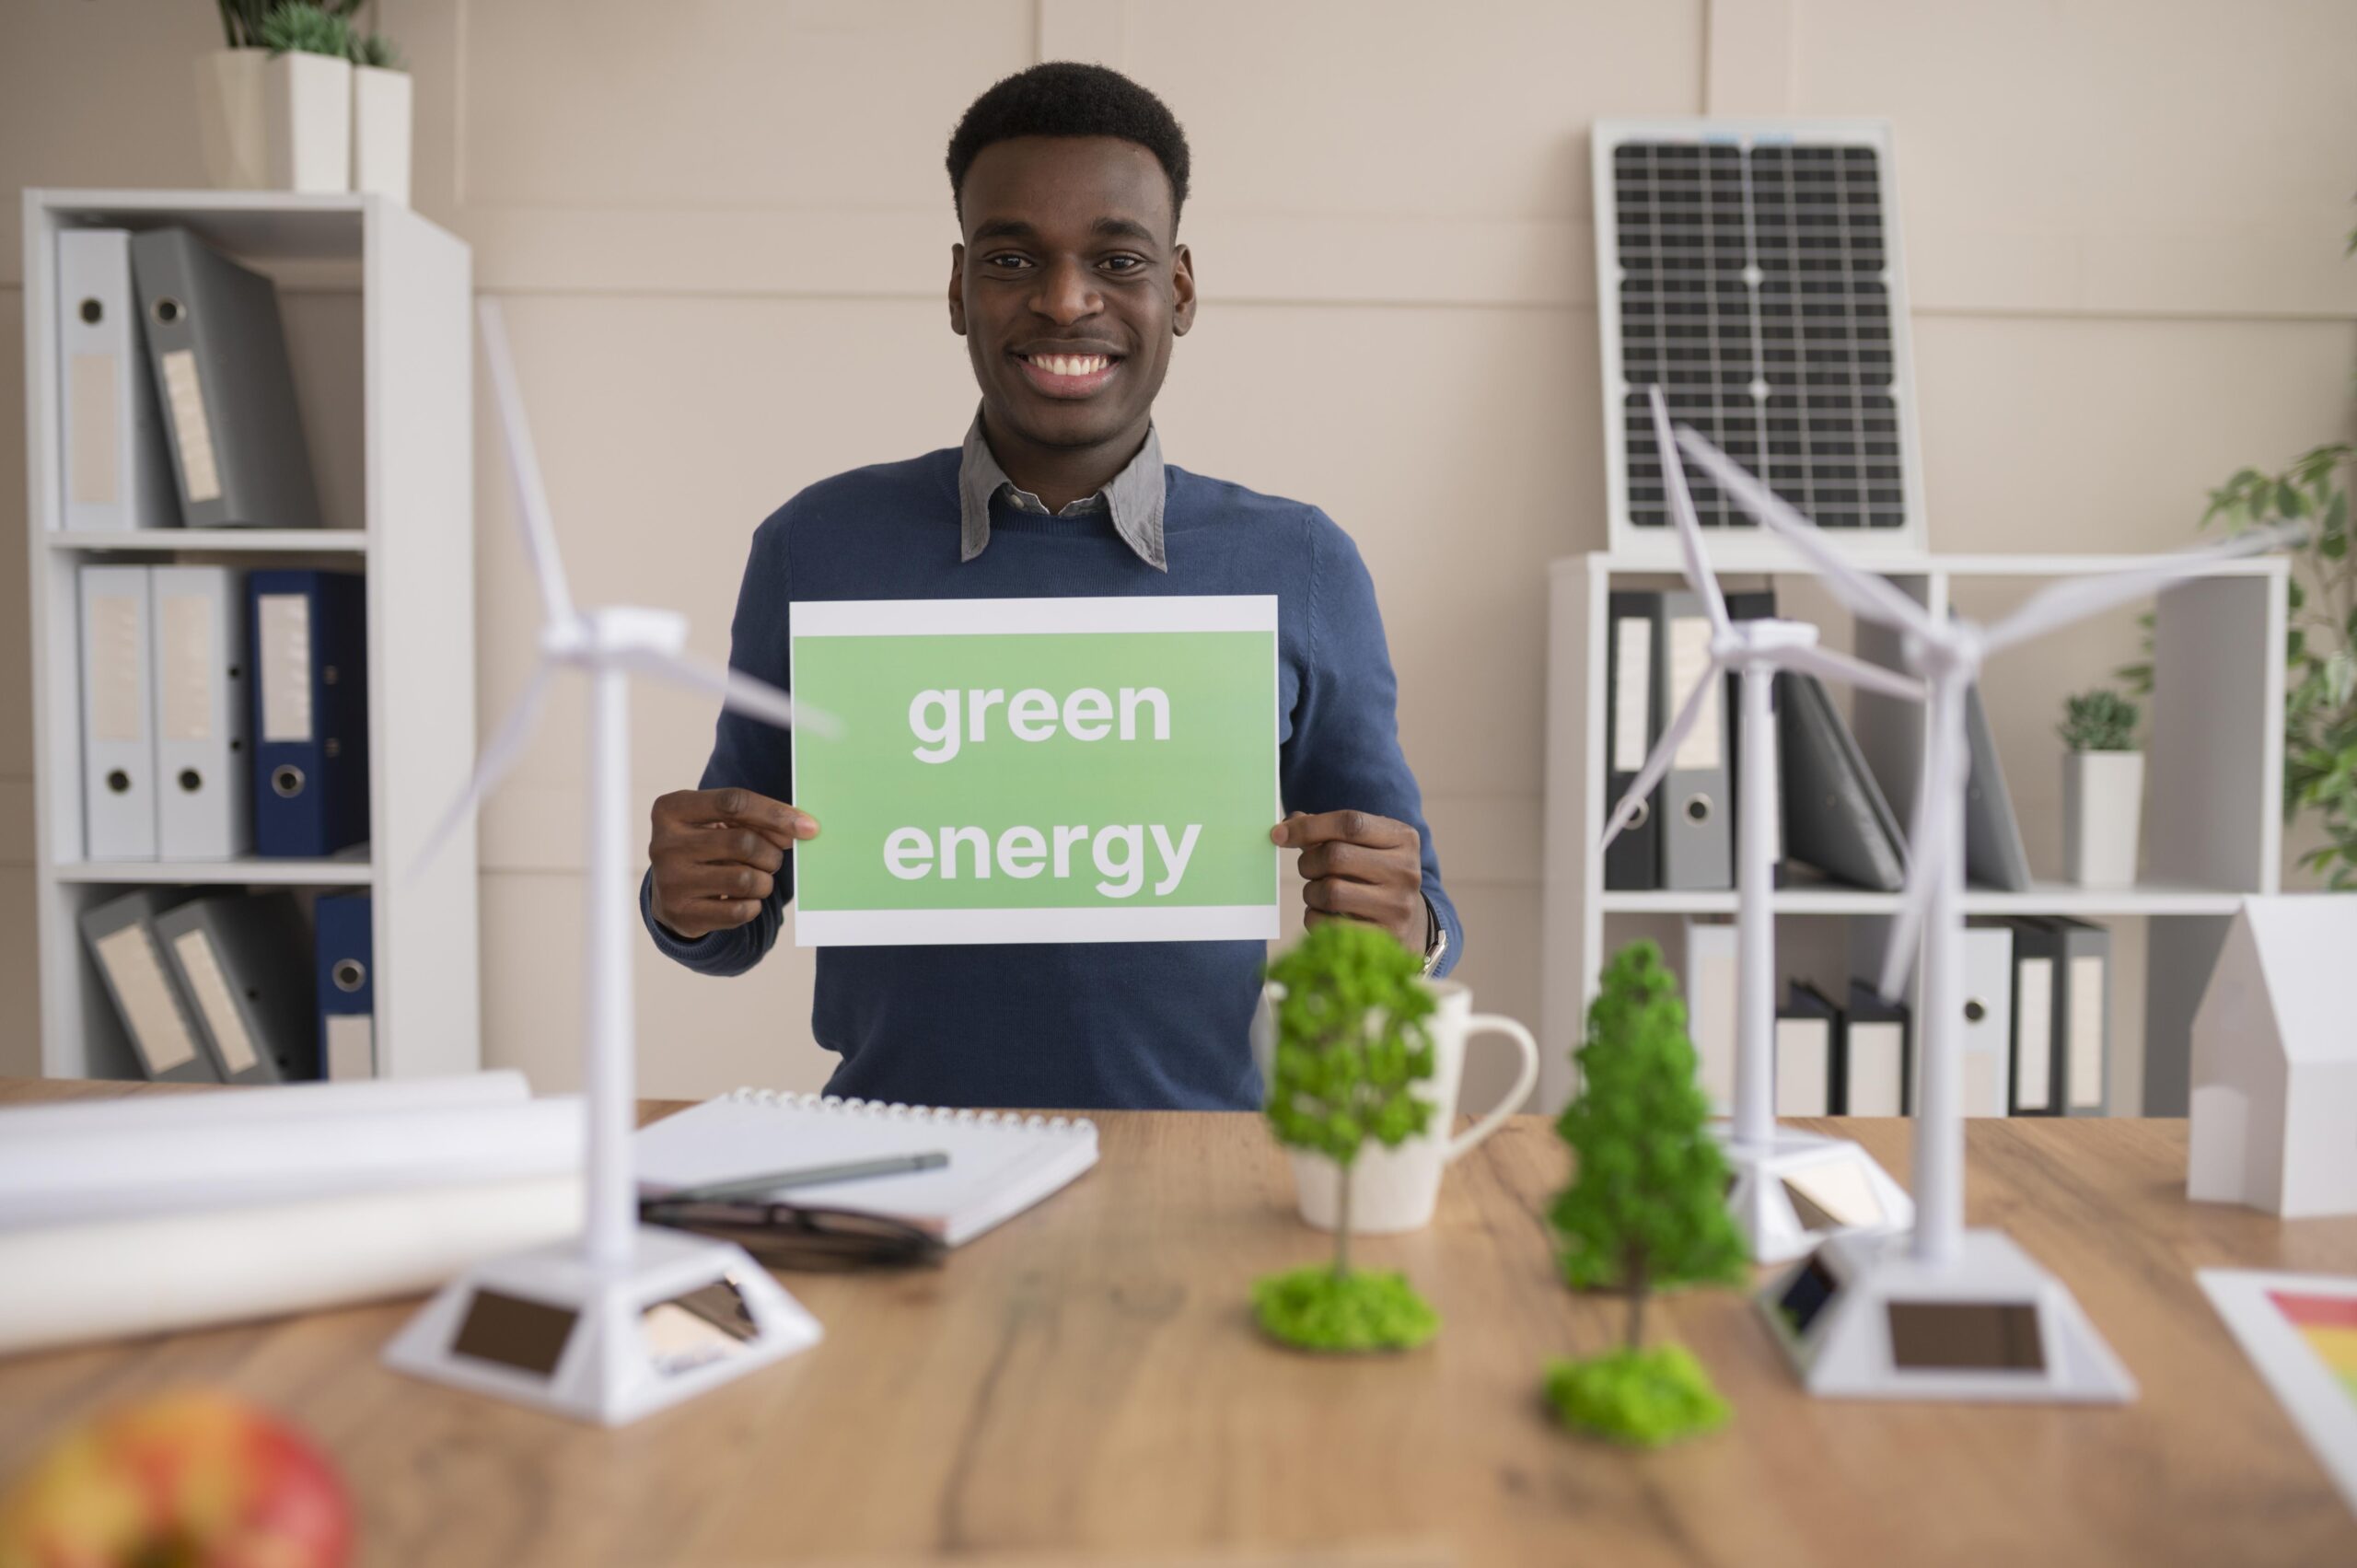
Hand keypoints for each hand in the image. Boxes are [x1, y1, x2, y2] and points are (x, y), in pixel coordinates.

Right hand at [648, 788, 816, 938]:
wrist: (671, 892)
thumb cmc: (706, 846)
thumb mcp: (719, 823)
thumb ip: (755, 820)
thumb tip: (801, 828)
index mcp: (671, 809)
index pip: (733, 802)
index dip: (776, 814)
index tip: (809, 827)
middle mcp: (663, 843)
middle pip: (742, 842)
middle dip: (771, 853)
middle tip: (773, 858)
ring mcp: (669, 881)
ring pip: (744, 879)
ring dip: (765, 881)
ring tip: (758, 879)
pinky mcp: (681, 913)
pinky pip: (738, 911)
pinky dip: (753, 905)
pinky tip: (744, 899)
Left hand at [1269, 809, 1425, 951]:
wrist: (1408, 921)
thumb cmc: (1372, 874)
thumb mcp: (1362, 845)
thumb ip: (1325, 830)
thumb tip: (1287, 824)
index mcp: (1403, 838)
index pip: (1350, 823)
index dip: (1308, 826)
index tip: (1278, 835)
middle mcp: (1406, 870)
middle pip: (1336, 856)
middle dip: (1308, 863)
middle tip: (1308, 869)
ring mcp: (1398, 906)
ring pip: (1331, 892)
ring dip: (1310, 892)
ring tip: (1317, 893)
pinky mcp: (1384, 937)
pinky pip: (1328, 925)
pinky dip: (1314, 917)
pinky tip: (1324, 914)